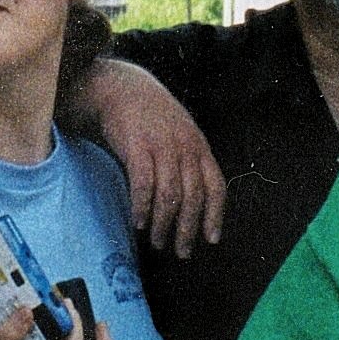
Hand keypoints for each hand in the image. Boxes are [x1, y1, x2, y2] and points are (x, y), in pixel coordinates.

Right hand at [67, 59, 225, 258]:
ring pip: (170, 195)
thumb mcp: (180, 134)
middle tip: (181, 251)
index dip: (216, 215)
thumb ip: (189, 161)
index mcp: (199, 147)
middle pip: (193, 197)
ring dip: (164, 224)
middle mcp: (185, 148)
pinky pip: (144, 183)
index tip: (212, 239)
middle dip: (188, 229)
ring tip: (158, 241)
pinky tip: (139, 221)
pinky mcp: (138, 147)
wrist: (122, 88)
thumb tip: (192, 199)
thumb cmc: (151, 116)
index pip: (216, 186)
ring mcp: (162, 147)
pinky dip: (143, 206)